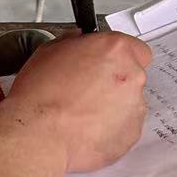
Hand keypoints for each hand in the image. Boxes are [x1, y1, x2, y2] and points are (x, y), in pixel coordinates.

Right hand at [1, 32, 152, 173]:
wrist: (40, 136)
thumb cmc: (41, 96)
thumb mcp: (48, 52)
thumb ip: (72, 42)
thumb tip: (78, 41)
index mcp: (115, 49)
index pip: (135, 48)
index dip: (119, 56)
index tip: (105, 64)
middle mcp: (132, 75)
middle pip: (133, 75)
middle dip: (114, 81)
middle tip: (87, 90)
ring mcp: (135, 106)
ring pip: (129, 102)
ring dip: (113, 105)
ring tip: (82, 113)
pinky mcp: (132, 133)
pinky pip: (126, 126)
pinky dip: (111, 127)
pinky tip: (86, 129)